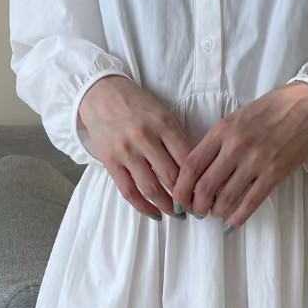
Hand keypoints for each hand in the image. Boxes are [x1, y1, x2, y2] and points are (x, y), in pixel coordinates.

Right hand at [78, 75, 193, 219]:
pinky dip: (143, 207)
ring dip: (167, 207)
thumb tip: (196, 170)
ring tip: (177, 214)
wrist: (101, 94)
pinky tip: (155, 214)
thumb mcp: (163, 114)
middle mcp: (145, 138)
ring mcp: (126, 152)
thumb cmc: (137, 105)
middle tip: (195, 208)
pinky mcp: (110, 162)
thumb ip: (177, 139)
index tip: (206, 192)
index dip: (200, 180)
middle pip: (172, 177)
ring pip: (151, 188)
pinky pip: (129, 192)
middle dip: (186, 198)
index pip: (188, 159)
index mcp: (164, 124)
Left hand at [171, 83, 307, 228]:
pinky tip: (231, 225)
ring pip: (224, 198)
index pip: (190, 166)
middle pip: (203, 187)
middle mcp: (235, 148)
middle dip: (195, 205)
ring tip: (214, 213)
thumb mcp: (237, 117)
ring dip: (215, 212)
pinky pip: (250, 203)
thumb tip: (201, 169)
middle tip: (196, 211)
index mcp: (222, 131)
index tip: (178, 199)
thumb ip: (218, 141)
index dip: (180, 188)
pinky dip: (237, 217)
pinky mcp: (274, 174)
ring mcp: (256, 162)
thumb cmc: (273, 109)